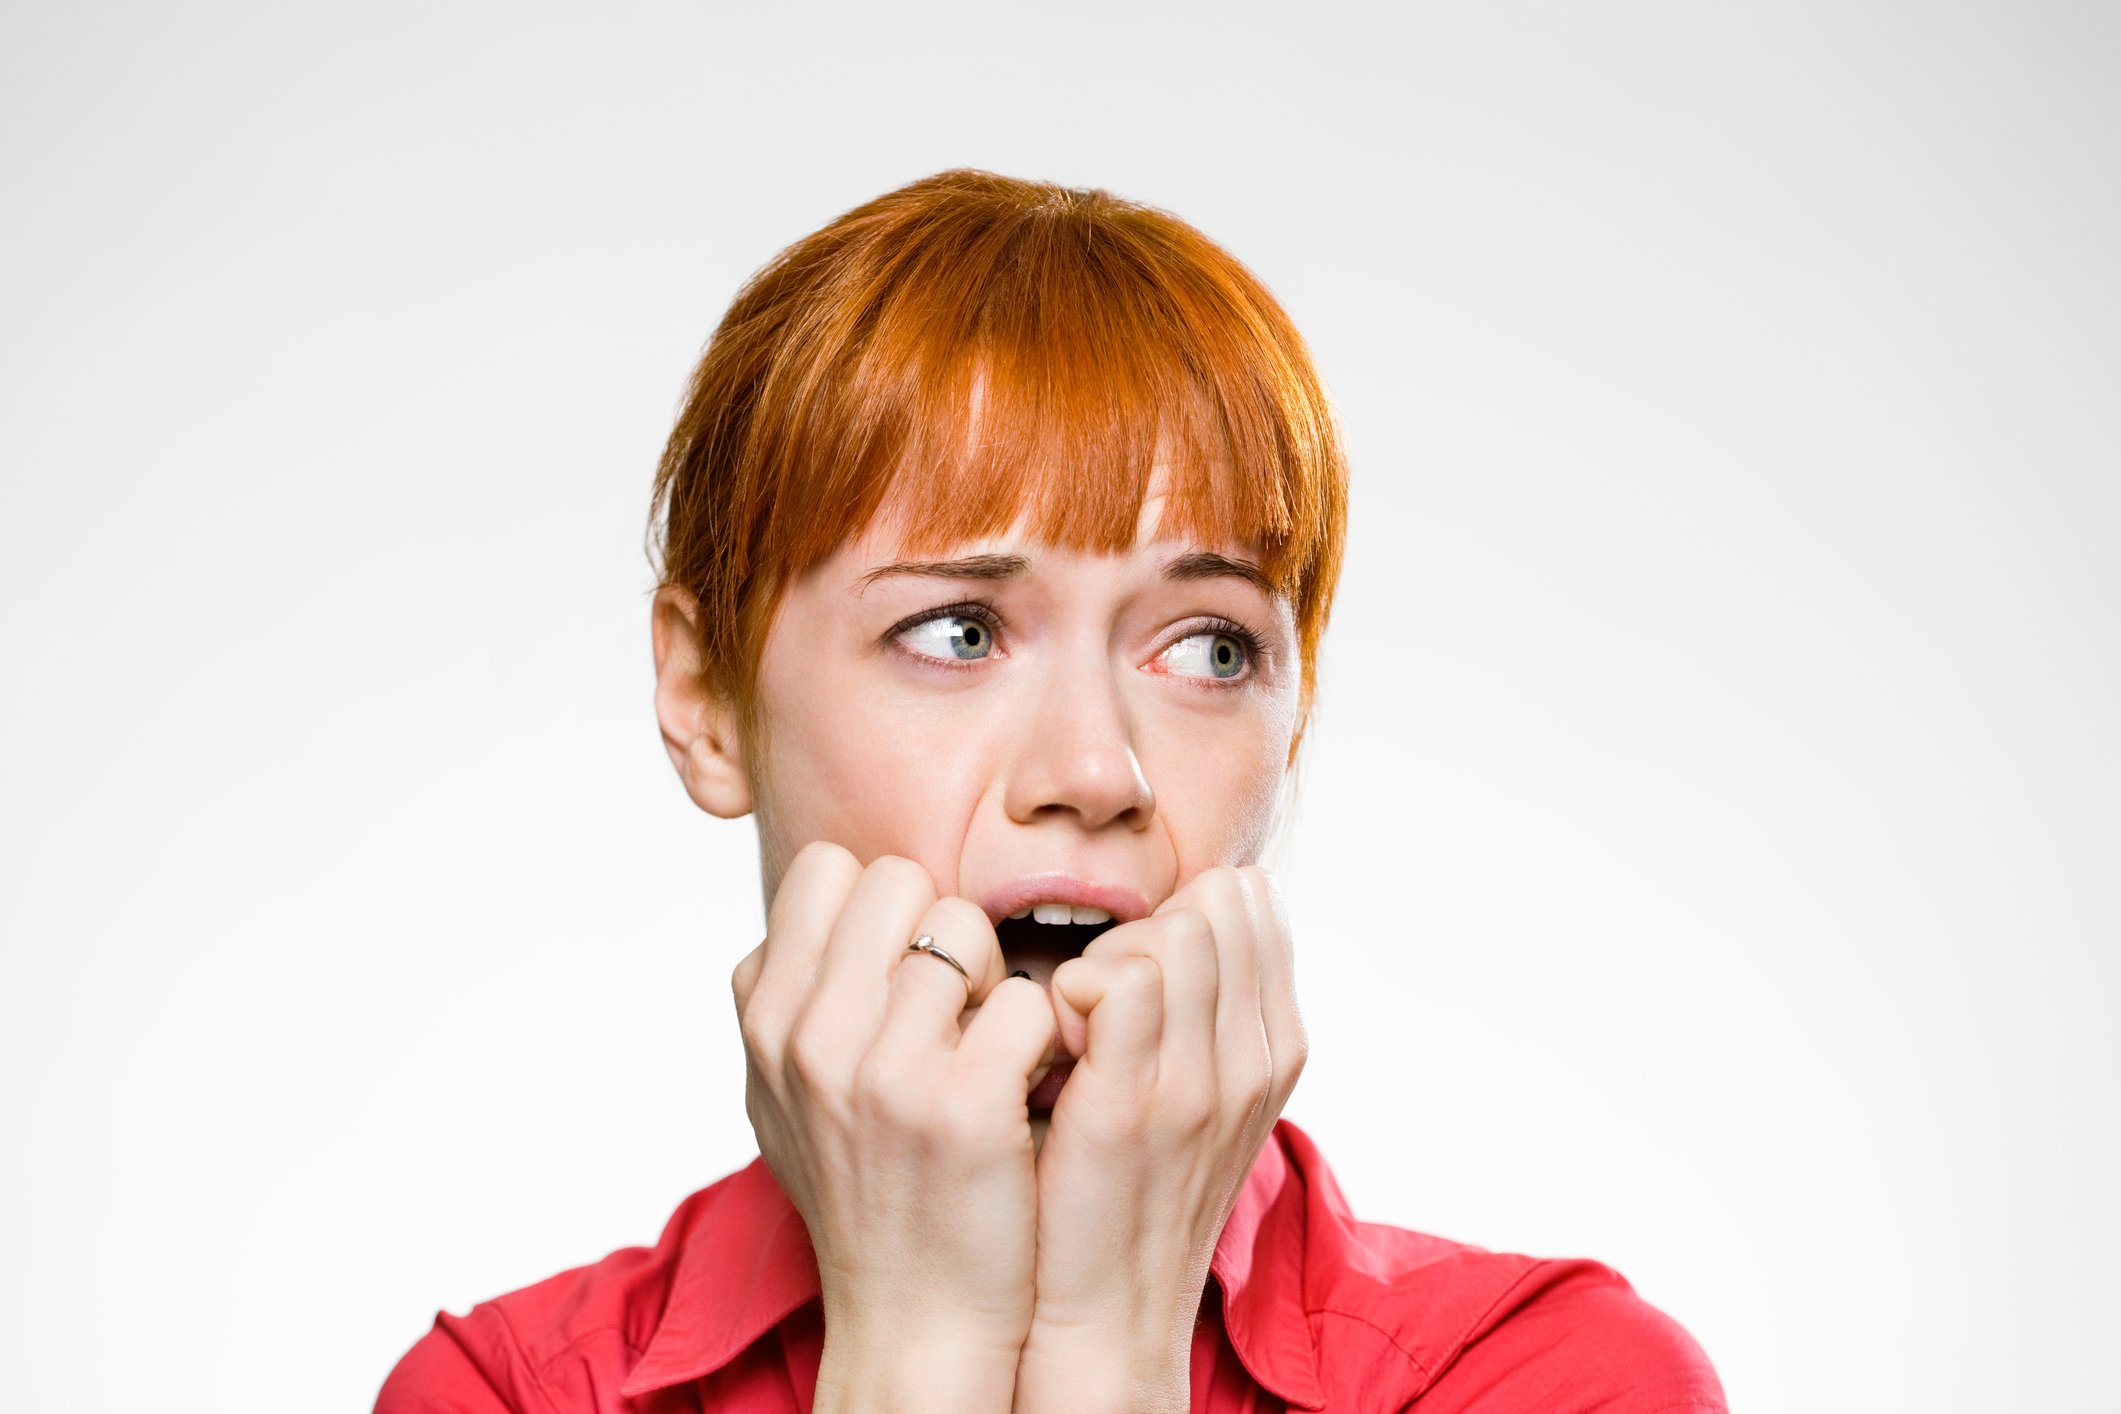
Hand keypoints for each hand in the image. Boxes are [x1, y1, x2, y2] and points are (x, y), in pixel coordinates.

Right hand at [731, 841, 1056, 1413]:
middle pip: (901, 880)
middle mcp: (810, 1036)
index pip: (829, 869)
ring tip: (992, 1049)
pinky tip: (1027, 1085)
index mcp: (766, 1020)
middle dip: (943, 930)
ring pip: (967, 929)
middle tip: (958, 1007)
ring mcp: (883, 1070)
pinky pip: (1026, 1000)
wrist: (914, 1320)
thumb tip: (809, 917)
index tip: (902, 971)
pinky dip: (1043, 1037)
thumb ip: (788, 1001)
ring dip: (996, 980)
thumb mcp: (784, 1097)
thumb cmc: (864, 1199)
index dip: (883, 907)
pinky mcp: (963, 1105)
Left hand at [1015, 865, 1306, 1413]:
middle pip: (1216, 905)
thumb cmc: (1133, 1190)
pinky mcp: (1132, 1103)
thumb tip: (1179, 913)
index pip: (1251, 903)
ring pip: (1172, 932)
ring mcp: (1201, 1080)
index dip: (1181, 910)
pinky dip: (1068, 988)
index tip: (1139, 968)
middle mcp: (1255, 1057)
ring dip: (1106, 953)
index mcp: (1277, 1046)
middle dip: (1144, 923)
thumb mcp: (1200, 1094)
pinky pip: (1113, 979)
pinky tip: (1051, 1042)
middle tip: (1099, 995)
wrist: (1110, 1312)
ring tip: (1075, 1021)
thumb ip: (1205, 1007)